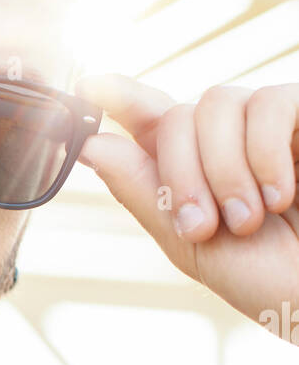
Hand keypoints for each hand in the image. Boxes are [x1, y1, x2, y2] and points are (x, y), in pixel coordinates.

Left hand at [75, 75, 298, 331]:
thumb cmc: (264, 278)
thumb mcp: (190, 244)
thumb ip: (144, 192)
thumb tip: (90, 144)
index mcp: (191, 169)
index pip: (148, 118)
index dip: (117, 95)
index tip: (86, 86)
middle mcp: (227, 138)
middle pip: (177, 116)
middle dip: (181, 174)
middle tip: (203, 228)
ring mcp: (268, 123)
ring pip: (218, 103)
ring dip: (225, 170)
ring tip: (250, 221)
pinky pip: (270, 103)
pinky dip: (265, 153)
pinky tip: (281, 196)